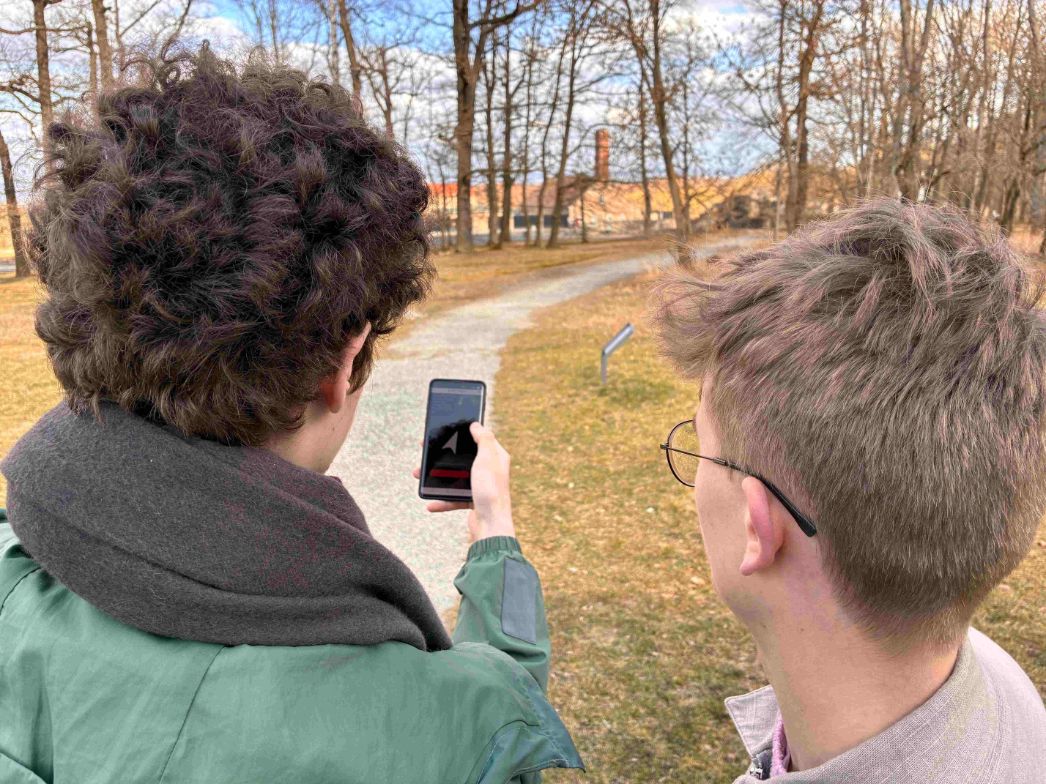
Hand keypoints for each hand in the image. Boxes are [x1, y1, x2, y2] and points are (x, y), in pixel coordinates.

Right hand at [412, 422, 515, 543]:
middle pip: (462, 457)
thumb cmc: (491, 491)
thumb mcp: (487, 459)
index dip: (462, 432)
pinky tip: (430, 503)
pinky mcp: (473, 501)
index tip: (445, 429)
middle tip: (424, 452)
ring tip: (418, 475)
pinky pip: (453, 497)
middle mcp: (489, 470)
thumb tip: (476, 424)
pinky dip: (441, 500)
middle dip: (442, 456)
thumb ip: (484, 439)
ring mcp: (480, 486)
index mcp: (495, 457)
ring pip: (454, 477)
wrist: (491, 526)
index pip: (479, 438)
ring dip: (436, 477)